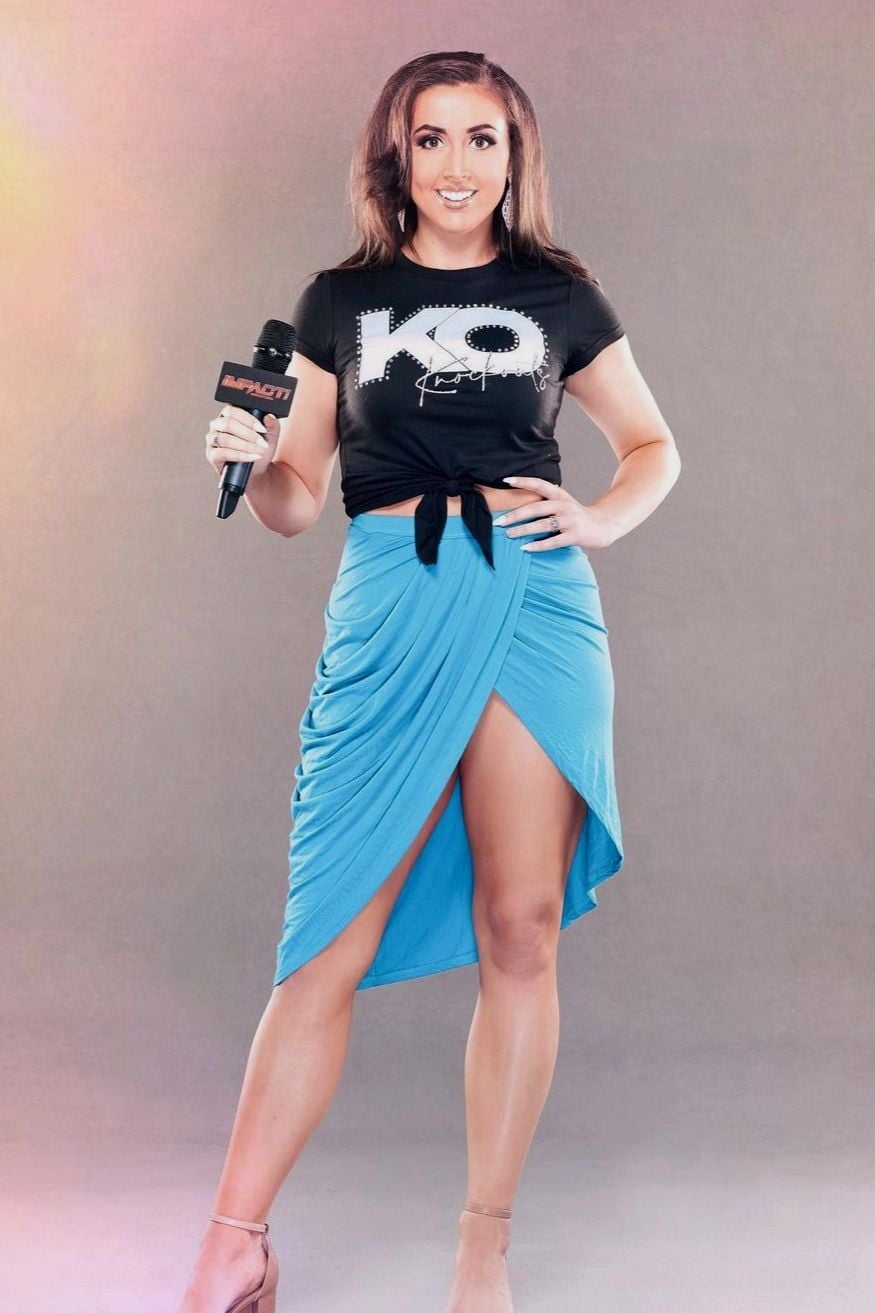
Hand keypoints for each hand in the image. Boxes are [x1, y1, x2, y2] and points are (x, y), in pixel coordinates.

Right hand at [204, 405, 279, 478]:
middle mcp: (218, 425)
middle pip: (227, 423)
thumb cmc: (260, 449)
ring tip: (259, 451)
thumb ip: (272, 425)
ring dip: (245, 446)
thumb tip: (269, 416)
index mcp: (229, 415)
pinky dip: (239, 455)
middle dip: (248, 434)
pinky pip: (222, 453)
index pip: (232, 410)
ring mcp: (213, 440)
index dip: (248, 419)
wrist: (258, 471)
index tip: (262, 429)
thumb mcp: (270, 437)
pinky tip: (251, 457)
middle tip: (262, 443)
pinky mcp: (212, 455)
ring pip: (225, 439)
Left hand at [496, 476, 616, 551]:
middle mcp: (564, 505)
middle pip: (535, 508)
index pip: (539, 484)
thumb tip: (516, 507)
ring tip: (508, 535)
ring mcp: (570, 520)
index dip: (523, 481)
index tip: (505, 480)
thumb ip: (544, 502)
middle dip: (515, 515)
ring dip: (523, 530)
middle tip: (498, 522)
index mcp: (559, 495)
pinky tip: (525, 548)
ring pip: (542, 525)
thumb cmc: (574, 516)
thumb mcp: (561, 503)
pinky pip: (553, 541)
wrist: (601, 526)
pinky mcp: (574, 535)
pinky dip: (538, 545)